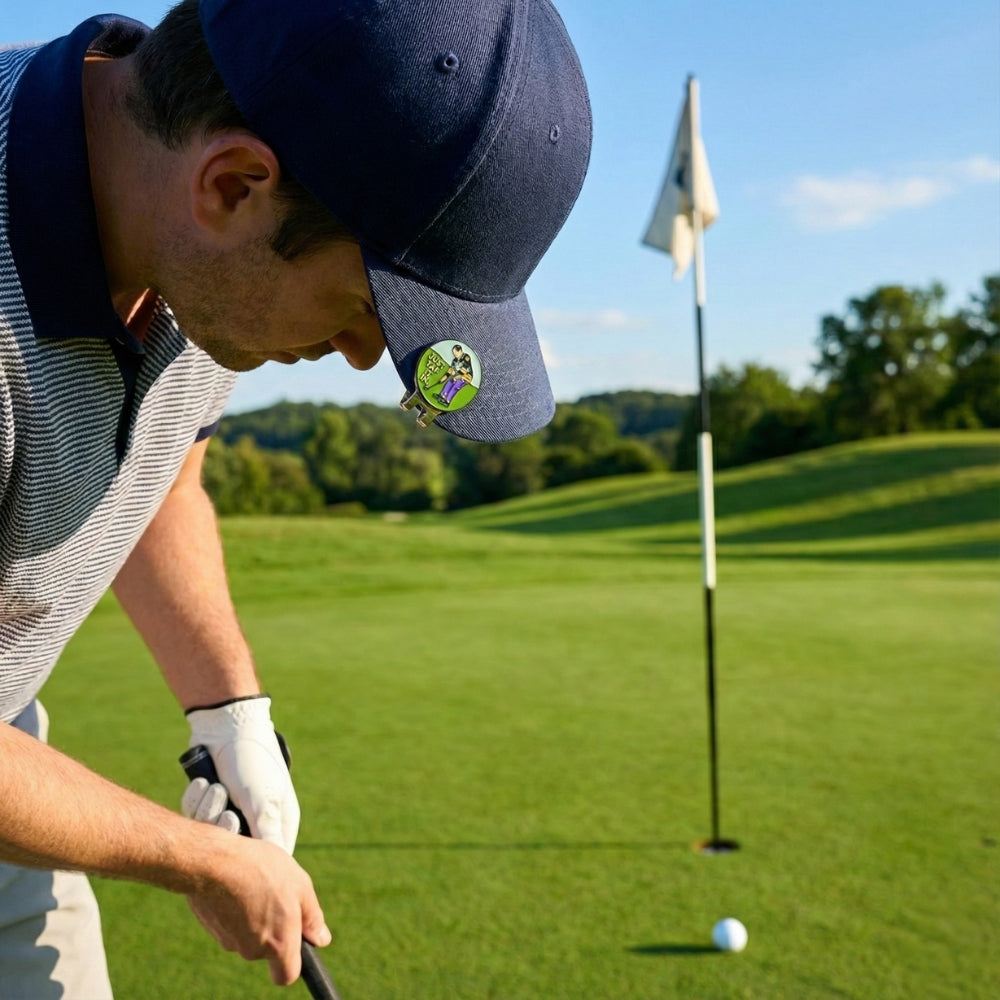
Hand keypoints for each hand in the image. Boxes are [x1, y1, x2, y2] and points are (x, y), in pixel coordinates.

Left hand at [185, 696, 299, 851]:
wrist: (226, 725)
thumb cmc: (252, 762)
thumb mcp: (263, 802)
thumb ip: (268, 838)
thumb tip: (275, 872)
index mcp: (280, 821)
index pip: (270, 861)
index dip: (252, 864)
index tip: (237, 858)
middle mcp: (256, 818)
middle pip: (234, 849)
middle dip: (224, 830)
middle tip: (227, 812)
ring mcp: (231, 809)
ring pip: (211, 832)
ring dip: (207, 810)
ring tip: (215, 786)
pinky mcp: (208, 801)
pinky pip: (195, 816)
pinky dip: (195, 800)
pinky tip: (202, 782)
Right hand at [188, 833, 330, 984]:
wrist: (213, 862)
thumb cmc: (262, 871)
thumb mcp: (300, 886)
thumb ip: (312, 917)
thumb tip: (321, 939)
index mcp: (277, 945)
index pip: (286, 976)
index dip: (292, 961)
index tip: (295, 939)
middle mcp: (252, 951)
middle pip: (268, 948)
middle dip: (274, 926)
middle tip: (275, 892)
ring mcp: (228, 941)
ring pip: (249, 933)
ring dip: (256, 914)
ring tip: (256, 883)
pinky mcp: (212, 928)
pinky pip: (232, 923)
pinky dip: (237, 908)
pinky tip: (238, 883)